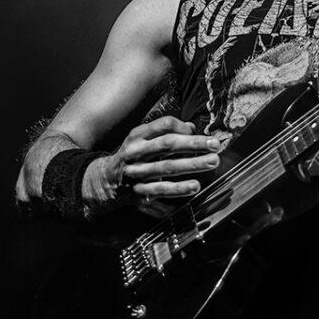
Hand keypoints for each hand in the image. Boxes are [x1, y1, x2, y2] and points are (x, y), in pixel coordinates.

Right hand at [82, 116, 221, 213]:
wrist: (104, 180)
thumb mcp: (143, 139)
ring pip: (165, 169)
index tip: (199, 132)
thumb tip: (192, 128)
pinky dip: (177, 190)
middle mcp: (136, 153)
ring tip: (210, 164)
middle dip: (193, 145)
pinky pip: (160, 191)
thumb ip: (165, 132)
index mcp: (138, 136)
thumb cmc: (132, 155)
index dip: (182, 128)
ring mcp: (136, 174)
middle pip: (167, 145)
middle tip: (215, 146)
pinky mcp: (138, 193)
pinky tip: (194, 187)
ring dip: (190, 166)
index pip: (163, 126)